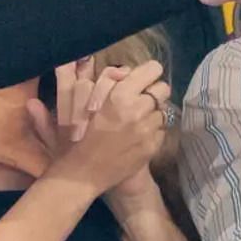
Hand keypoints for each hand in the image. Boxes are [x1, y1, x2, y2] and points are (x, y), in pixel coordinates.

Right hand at [27, 57, 167, 198]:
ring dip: (152, 113)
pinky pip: (162, 130)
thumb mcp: (81, 103)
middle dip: (153, 93)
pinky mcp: (153, 145)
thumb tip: (112, 67)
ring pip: (163, 110)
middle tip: (141, 101)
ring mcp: (148, 129)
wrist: (84, 173)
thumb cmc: (77, 137)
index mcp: (120, 94)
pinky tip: (137, 137)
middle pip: (163, 88)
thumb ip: (98, 81)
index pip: (153, 69)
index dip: (149, 73)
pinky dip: (153, 132)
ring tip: (137, 122)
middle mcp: (138, 109)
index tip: (143, 79)